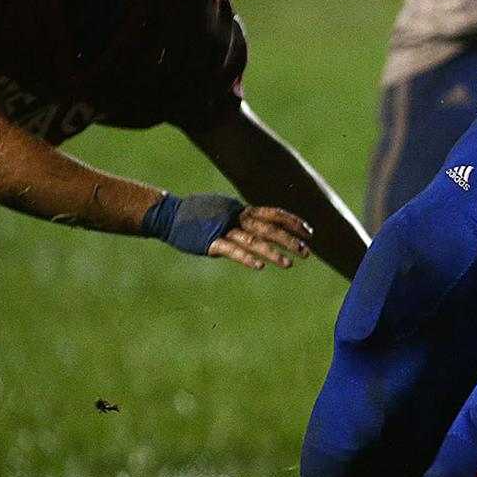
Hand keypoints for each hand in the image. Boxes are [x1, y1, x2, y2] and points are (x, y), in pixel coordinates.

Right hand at [143, 192, 310, 267]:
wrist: (167, 215)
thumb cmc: (199, 215)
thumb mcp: (225, 211)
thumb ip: (244, 218)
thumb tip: (264, 226)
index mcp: (241, 209)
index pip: (273, 213)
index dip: (292, 221)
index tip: (309, 232)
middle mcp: (236, 217)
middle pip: (268, 228)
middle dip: (289, 240)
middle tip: (306, 252)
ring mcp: (223, 229)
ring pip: (253, 241)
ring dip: (272, 252)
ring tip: (289, 264)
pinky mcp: (209, 242)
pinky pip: (231, 250)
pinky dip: (246, 258)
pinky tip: (259, 266)